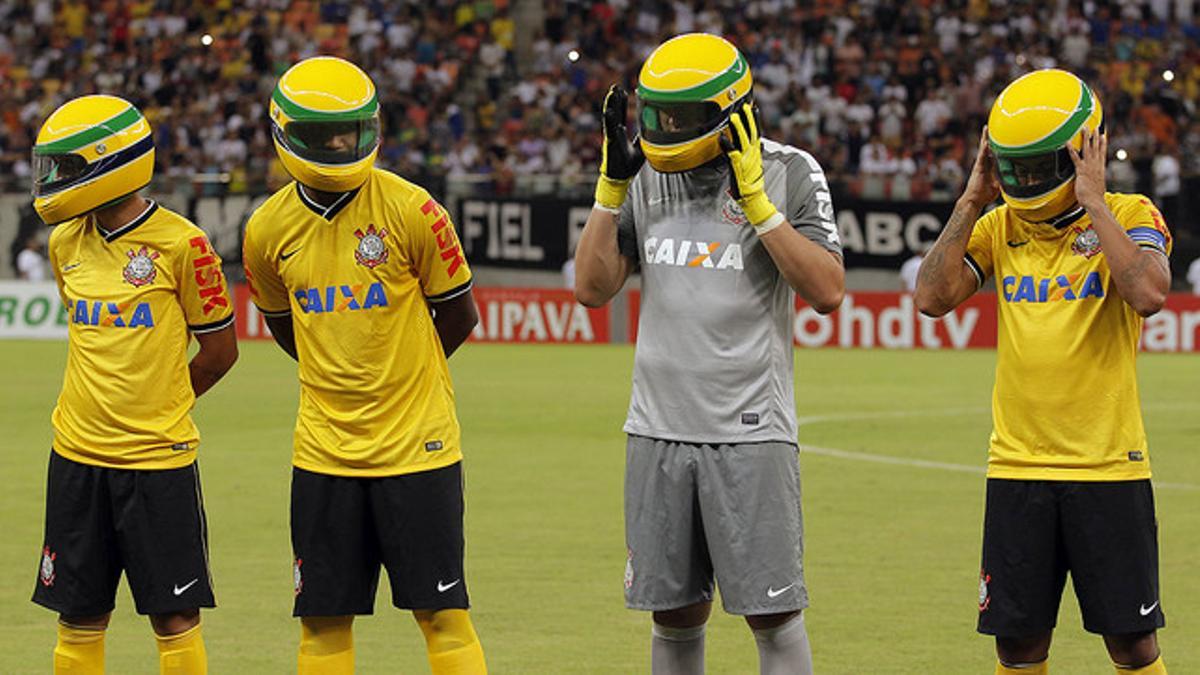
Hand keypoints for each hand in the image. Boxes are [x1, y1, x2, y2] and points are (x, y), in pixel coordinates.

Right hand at [594, 85, 643, 209]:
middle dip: (615, 98)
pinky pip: (609, 129)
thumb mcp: (642, 149)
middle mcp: (614, 132)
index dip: (623, 102)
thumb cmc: (629, 165)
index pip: (622, 114)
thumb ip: (646, 139)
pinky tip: (609, 110)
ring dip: (611, 103)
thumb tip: (659, 133)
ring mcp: (611, 136)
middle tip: (616, 86)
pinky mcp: (610, 143)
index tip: (626, 90)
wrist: (620, 178)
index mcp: (620, 132)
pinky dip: (609, 119)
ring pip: (610, 117)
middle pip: (615, 111)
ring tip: (612, 91)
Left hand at [719, 102, 782, 231]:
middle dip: (747, 119)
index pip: (756, 132)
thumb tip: (760, 143)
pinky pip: (731, 155)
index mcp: (756, 153)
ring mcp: (745, 161)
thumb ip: (755, 153)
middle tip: (743, 106)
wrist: (754, 199)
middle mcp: (752, 155)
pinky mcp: (737, 168)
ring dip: (737, 129)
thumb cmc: (751, 183)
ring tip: (733, 117)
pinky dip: (727, 146)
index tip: (752, 107)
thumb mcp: (754, 165)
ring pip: (742, 141)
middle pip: (750, 133)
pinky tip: (722, 139)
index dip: (754, 120)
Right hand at [961, 127, 999, 208]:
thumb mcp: (999, 185)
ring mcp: (980, 165)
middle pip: (987, 148)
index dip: (996, 144)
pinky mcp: (978, 168)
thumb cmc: (985, 195)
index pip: (994, 153)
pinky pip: (981, 156)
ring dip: (985, 139)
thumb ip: (1005, 179)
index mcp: (989, 167)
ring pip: (983, 149)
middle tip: (991, 126)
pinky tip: (986, 142)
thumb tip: (1015, 177)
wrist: (974, 200)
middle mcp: (984, 164)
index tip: (1000, 136)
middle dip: (989, 137)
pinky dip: (983, 149)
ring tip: (986, 128)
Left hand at [1067, 128, 1106, 210]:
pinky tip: (1067, 142)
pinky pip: (1075, 158)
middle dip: (1095, 137)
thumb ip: (1094, 183)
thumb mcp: (1096, 187)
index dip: (1102, 143)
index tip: (1103, 135)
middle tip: (1095, 126)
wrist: (1094, 202)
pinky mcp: (1081, 171)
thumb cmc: (1094, 198)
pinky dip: (1071, 149)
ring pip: (1088, 149)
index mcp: (1100, 169)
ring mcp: (1089, 167)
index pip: (1102, 153)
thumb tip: (1094, 185)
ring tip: (1084, 128)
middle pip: (1096, 148)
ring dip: (1086, 138)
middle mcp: (1096, 166)